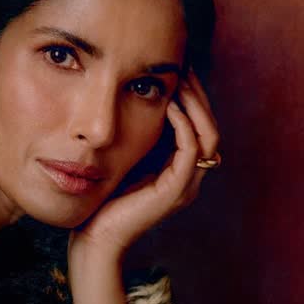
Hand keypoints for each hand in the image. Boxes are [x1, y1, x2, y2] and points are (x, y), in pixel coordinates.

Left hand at [71, 71, 220, 260]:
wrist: (94, 239)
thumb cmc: (103, 200)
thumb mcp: (125, 157)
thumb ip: (138, 135)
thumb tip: (137, 97)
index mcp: (178, 169)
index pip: (199, 124)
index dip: (194, 95)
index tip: (179, 68)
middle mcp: (188, 176)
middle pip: (209, 125)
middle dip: (199, 94)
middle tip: (185, 65)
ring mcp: (185, 185)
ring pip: (207, 134)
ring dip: (195, 104)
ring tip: (180, 79)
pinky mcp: (174, 191)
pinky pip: (190, 149)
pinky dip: (183, 124)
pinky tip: (169, 106)